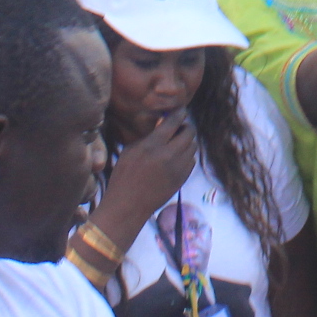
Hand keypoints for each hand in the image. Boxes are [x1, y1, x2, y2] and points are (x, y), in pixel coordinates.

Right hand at [96, 110, 198, 225]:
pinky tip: (177, 158)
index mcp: (152, 146)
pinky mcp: (182, 179)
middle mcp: (168, 155)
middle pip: (189, 133)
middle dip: (186, 127)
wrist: (128, 206)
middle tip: (180, 128)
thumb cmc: (124, 176)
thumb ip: (148, 137)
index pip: (174, 122)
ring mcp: (177, 168)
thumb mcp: (130, 151)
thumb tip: (162, 123)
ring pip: (193, 147)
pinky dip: (187, 156)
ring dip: (187, 142)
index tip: (181, 110)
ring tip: (177, 143)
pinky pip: (191, 161)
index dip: (179, 113)